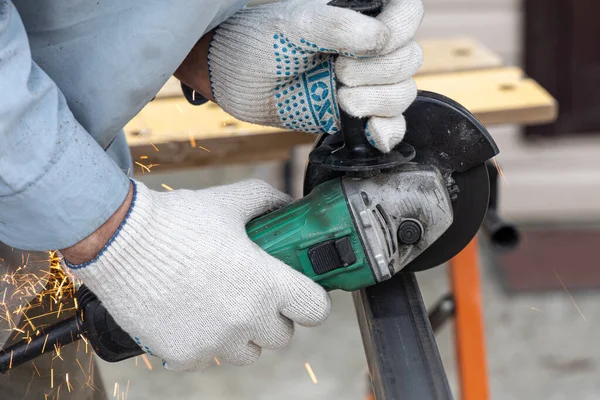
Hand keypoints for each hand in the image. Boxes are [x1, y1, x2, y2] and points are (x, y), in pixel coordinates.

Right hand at [61, 180, 330, 370]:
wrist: (120, 242)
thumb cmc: (178, 221)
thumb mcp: (231, 201)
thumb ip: (267, 201)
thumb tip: (288, 205)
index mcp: (266, 283)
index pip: (316, 309)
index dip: (312, 300)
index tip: (301, 293)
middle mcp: (245, 319)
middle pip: (283, 337)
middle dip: (275, 317)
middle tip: (257, 296)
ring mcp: (215, 342)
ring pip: (248, 353)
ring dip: (244, 335)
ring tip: (225, 307)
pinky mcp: (185, 355)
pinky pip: (210, 359)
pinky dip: (207, 343)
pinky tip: (193, 316)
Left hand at [188, 0, 422, 151]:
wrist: (231, 80)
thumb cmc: (257, 41)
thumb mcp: (295, 24)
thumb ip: (339, 26)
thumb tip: (382, 39)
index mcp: (359, 13)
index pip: (408, 13)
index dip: (399, 29)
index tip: (369, 43)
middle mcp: (366, 47)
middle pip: (409, 58)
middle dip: (378, 70)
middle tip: (338, 71)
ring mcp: (362, 83)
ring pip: (403, 92)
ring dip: (378, 100)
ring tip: (340, 97)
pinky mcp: (353, 114)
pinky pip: (391, 125)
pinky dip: (388, 131)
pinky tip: (371, 132)